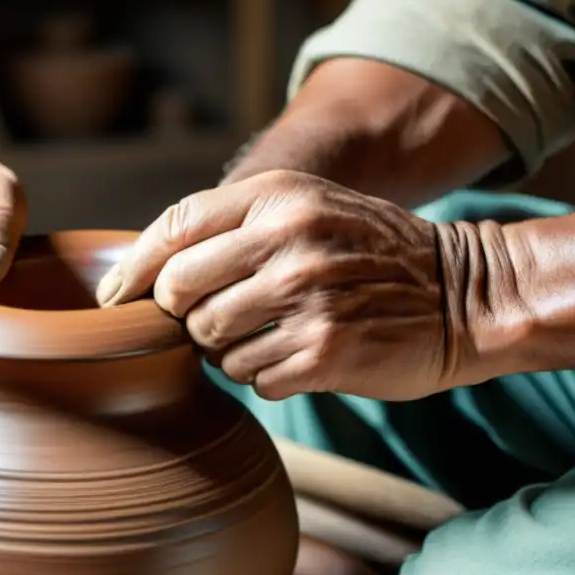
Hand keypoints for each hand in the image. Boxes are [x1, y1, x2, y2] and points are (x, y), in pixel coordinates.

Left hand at [97, 170, 461, 400]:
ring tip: (263, 336)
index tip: (112, 298)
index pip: (173, 228)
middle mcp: (289, 240)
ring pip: (208, 342)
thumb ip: (232, 225)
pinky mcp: (325, 353)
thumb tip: (144, 272)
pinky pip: (249, 378)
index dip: (132, 269)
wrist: (462, 293)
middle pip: (177, 292)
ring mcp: (307, 298)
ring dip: (223, 350)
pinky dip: (261, 376)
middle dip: (180, 314)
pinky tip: (294, 358)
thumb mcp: (307, 206)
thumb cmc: (366, 250)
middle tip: (208, 318)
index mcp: (278, 196)